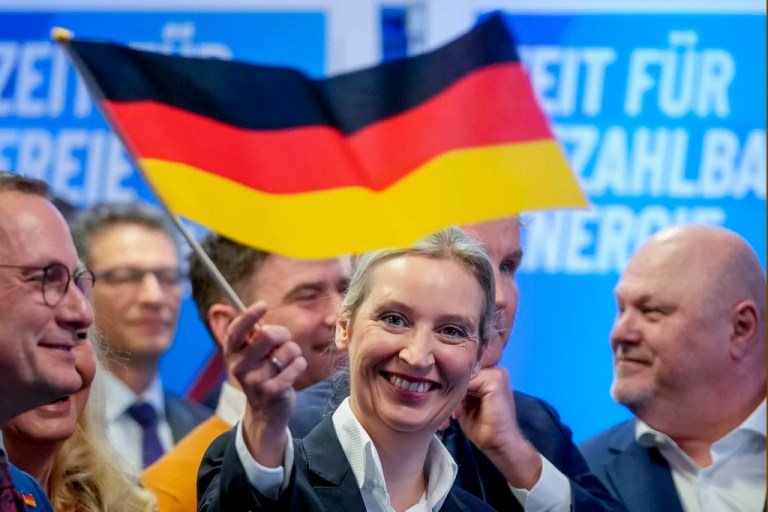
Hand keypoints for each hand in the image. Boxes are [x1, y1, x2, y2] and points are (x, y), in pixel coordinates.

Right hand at [224, 301, 306, 465]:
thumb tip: (261, 315)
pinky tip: (292, 372)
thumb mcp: (251, 356)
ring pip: (288, 349)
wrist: (265, 412)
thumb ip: (255, 336)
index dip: (249, 315)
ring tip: (286, 362)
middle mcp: (240, 366)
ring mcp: (255, 380)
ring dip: (294, 352)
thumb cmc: (261, 373)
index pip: (236, 330)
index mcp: (232, 354)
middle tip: (284, 342)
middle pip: (268, 334)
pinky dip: (300, 364)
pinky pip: (297, 364)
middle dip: (283, 334)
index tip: (262, 305)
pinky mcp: (273, 391)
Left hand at [454, 367, 541, 489]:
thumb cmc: (483, 428)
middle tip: (447, 413)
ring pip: (463, 376)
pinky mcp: (496, 381)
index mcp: (488, 374)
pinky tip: (459, 413)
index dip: (449, 385)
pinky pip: (468, 382)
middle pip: (462, 372)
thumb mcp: (466, 404)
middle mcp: (494, 370)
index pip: (462, 370)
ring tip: (452, 416)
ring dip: (453, 395)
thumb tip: (442, 381)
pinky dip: (459, 397)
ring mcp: (497, 373)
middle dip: (450, 390)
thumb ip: (460, 389)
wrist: (500, 445)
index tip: (441, 403)